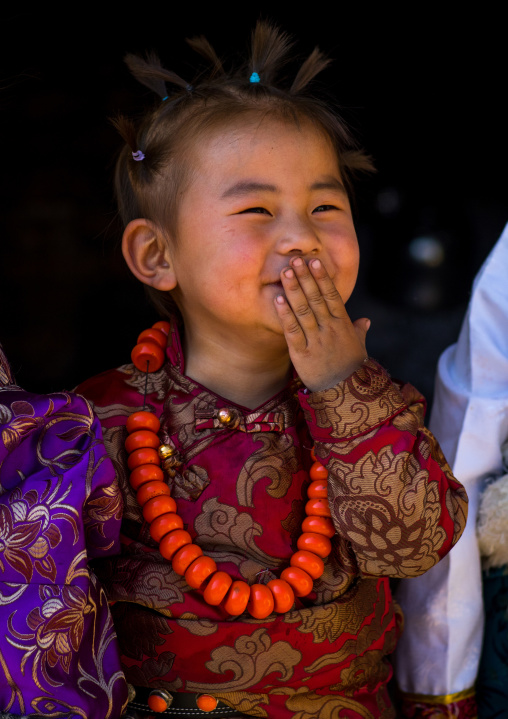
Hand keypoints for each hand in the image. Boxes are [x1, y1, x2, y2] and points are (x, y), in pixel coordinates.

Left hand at [274, 257, 369, 390]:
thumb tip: (365, 320)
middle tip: (294, 259)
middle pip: (315, 298)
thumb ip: (359, 331)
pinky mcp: (301, 353)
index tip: (314, 262)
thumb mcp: (359, 348)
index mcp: (343, 324)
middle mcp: (329, 329)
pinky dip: (284, 314)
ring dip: (293, 290)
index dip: (322, 277)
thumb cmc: (351, 369)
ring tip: (285, 272)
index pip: (331, 295)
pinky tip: (278, 299)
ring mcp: (315, 340)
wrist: (343, 393)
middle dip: (304, 277)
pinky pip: (292, 330)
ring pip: (303, 310)